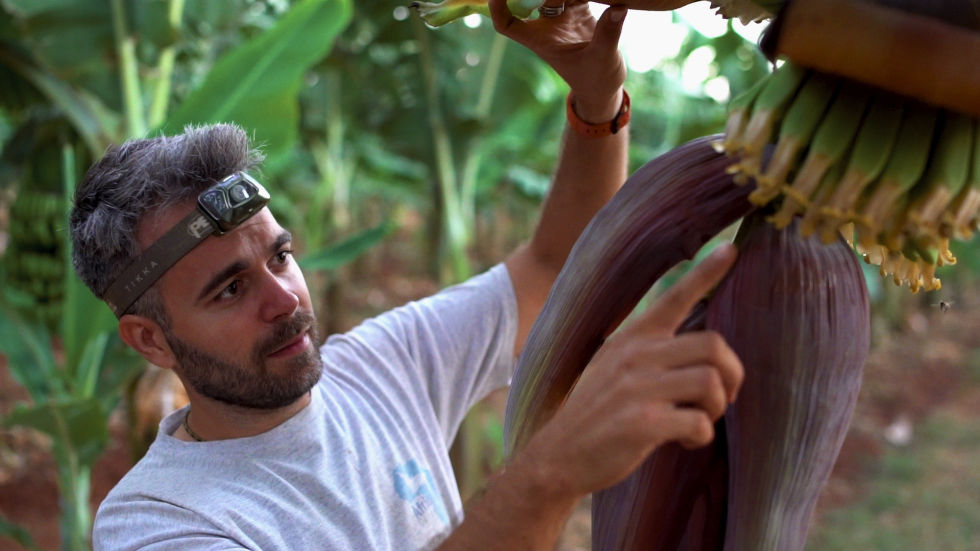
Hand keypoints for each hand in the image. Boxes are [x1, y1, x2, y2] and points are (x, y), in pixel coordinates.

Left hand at [488, 0, 626, 121]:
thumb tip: (618, 7)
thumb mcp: (602, 59)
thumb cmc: (596, 80)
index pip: (508, 24)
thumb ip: (608, 34)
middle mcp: (547, 25)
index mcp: (541, 40)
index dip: (498, 8)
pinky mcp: (579, 9)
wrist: (605, 86)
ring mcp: (562, 16)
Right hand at [515, 244, 743, 500]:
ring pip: (712, 382)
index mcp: (632, 338)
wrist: (558, 455)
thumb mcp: (611, 366)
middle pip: (714, 345)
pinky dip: (702, 437)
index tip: (731, 249)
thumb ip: (647, 351)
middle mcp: (636, 355)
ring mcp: (639, 388)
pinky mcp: (643, 423)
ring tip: (700, 420)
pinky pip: (700, 423)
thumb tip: (698, 350)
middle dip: (732, 375)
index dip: (706, 273)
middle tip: (723, 398)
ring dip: (717, 408)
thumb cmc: (594, 413)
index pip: (674, 296)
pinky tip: (685, 441)